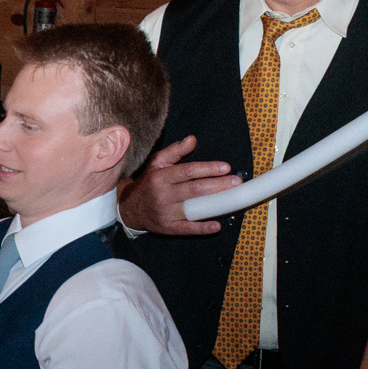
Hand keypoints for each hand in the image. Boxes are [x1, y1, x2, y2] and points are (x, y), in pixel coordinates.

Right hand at [118, 135, 240, 236]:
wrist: (130, 209)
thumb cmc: (149, 183)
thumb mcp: (157, 163)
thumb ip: (175, 151)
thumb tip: (192, 140)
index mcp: (161, 177)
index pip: (188, 171)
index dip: (208, 169)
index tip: (226, 167)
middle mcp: (162, 195)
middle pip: (194, 189)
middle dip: (218, 185)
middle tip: (237, 182)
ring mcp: (165, 213)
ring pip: (193, 208)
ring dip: (215, 205)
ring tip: (232, 200)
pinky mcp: (168, 228)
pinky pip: (187, 228)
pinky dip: (202, 228)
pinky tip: (216, 225)